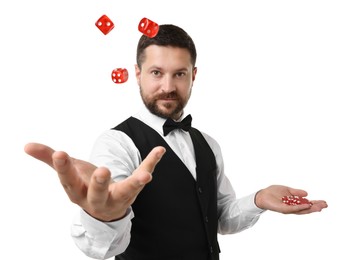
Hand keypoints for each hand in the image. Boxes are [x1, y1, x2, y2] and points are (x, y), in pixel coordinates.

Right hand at [24, 143, 165, 220]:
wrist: (104, 208)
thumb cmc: (83, 187)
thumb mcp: (68, 174)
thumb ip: (49, 158)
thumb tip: (27, 145)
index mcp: (77, 192)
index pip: (68, 181)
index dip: (63, 169)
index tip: (59, 153)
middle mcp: (97, 198)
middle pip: (97, 193)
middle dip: (99, 184)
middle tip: (102, 171)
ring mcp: (117, 197)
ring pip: (126, 192)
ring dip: (135, 183)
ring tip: (146, 175)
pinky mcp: (133, 190)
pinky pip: (142, 174)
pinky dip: (151, 163)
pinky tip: (160, 150)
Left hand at [255, 185, 327, 213]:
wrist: (262, 195)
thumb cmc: (273, 192)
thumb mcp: (287, 190)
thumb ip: (296, 192)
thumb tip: (307, 193)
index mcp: (294, 203)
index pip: (306, 204)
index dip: (315, 204)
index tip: (324, 202)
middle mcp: (292, 207)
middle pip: (306, 209)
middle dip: (316, 207)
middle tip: (325, 205)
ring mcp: (288, 209)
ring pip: (301, 210)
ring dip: (310, 208)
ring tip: (319, 207)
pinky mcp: (283, 209)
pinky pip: (293, 208)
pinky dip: (300, 207)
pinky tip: (307, 205)